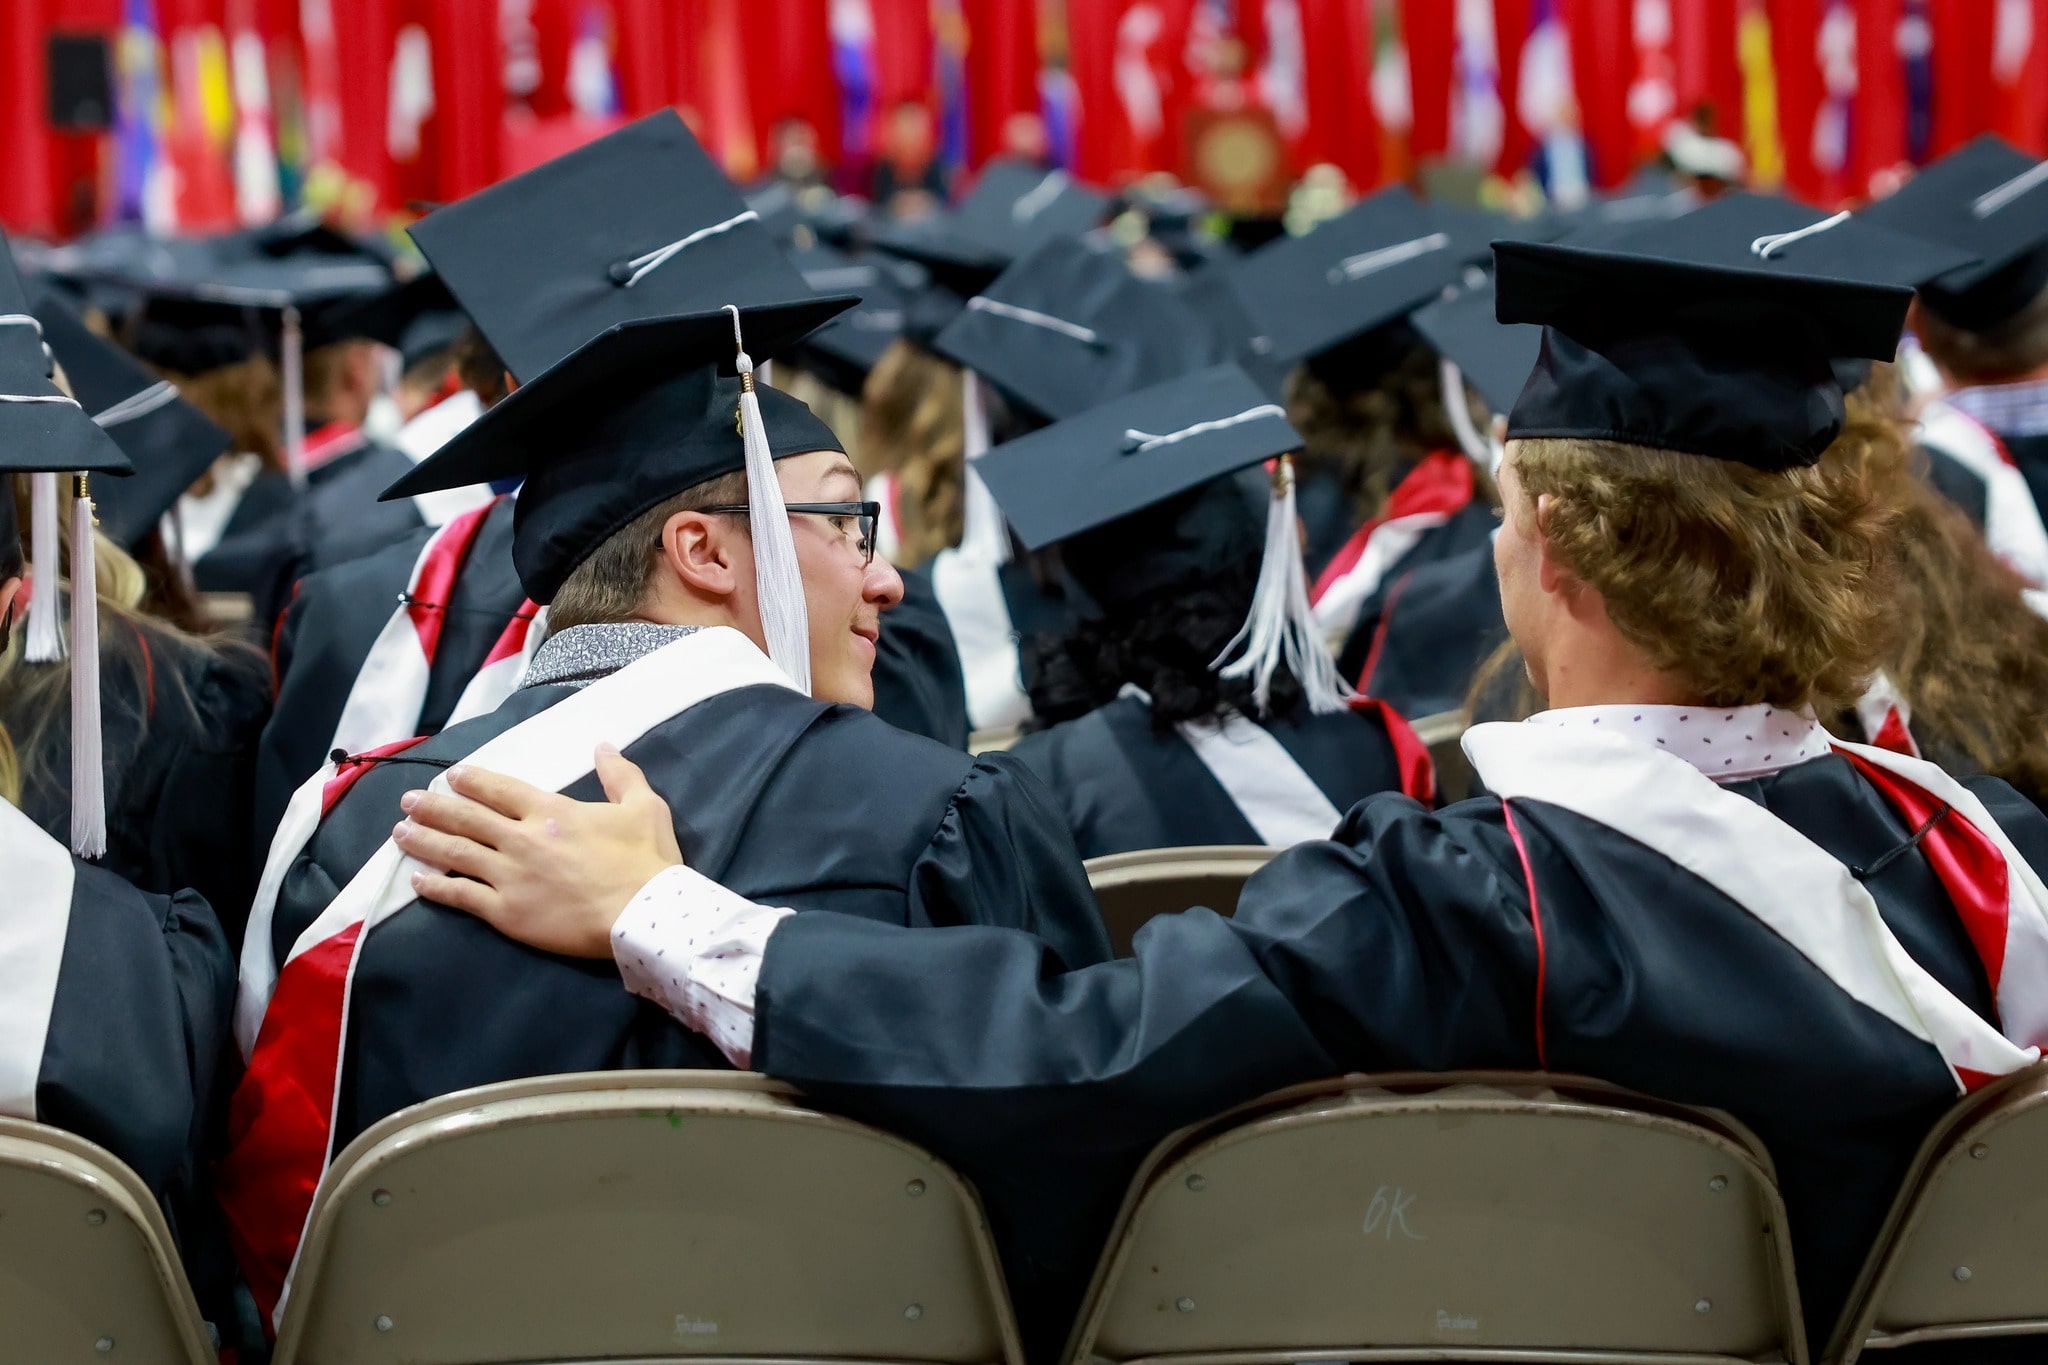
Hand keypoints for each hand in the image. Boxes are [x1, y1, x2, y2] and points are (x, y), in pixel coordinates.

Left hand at [392, 745, 682, 957]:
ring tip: (399, 833)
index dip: (473, 781)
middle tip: (407, 801)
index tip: (451, 776)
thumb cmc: (646, 861)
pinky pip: (462, 897)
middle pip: (467, 818)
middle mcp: (522, 838)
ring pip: (455, 854)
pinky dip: (437, 888)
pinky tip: (418, 881)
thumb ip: (621, 775)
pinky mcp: (507, 913)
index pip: (500, 789)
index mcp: (551, 811)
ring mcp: (510, 876)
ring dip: (424, 841)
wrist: (644, 914)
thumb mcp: (644, 807)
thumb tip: (604, 746)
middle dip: (433, 807)